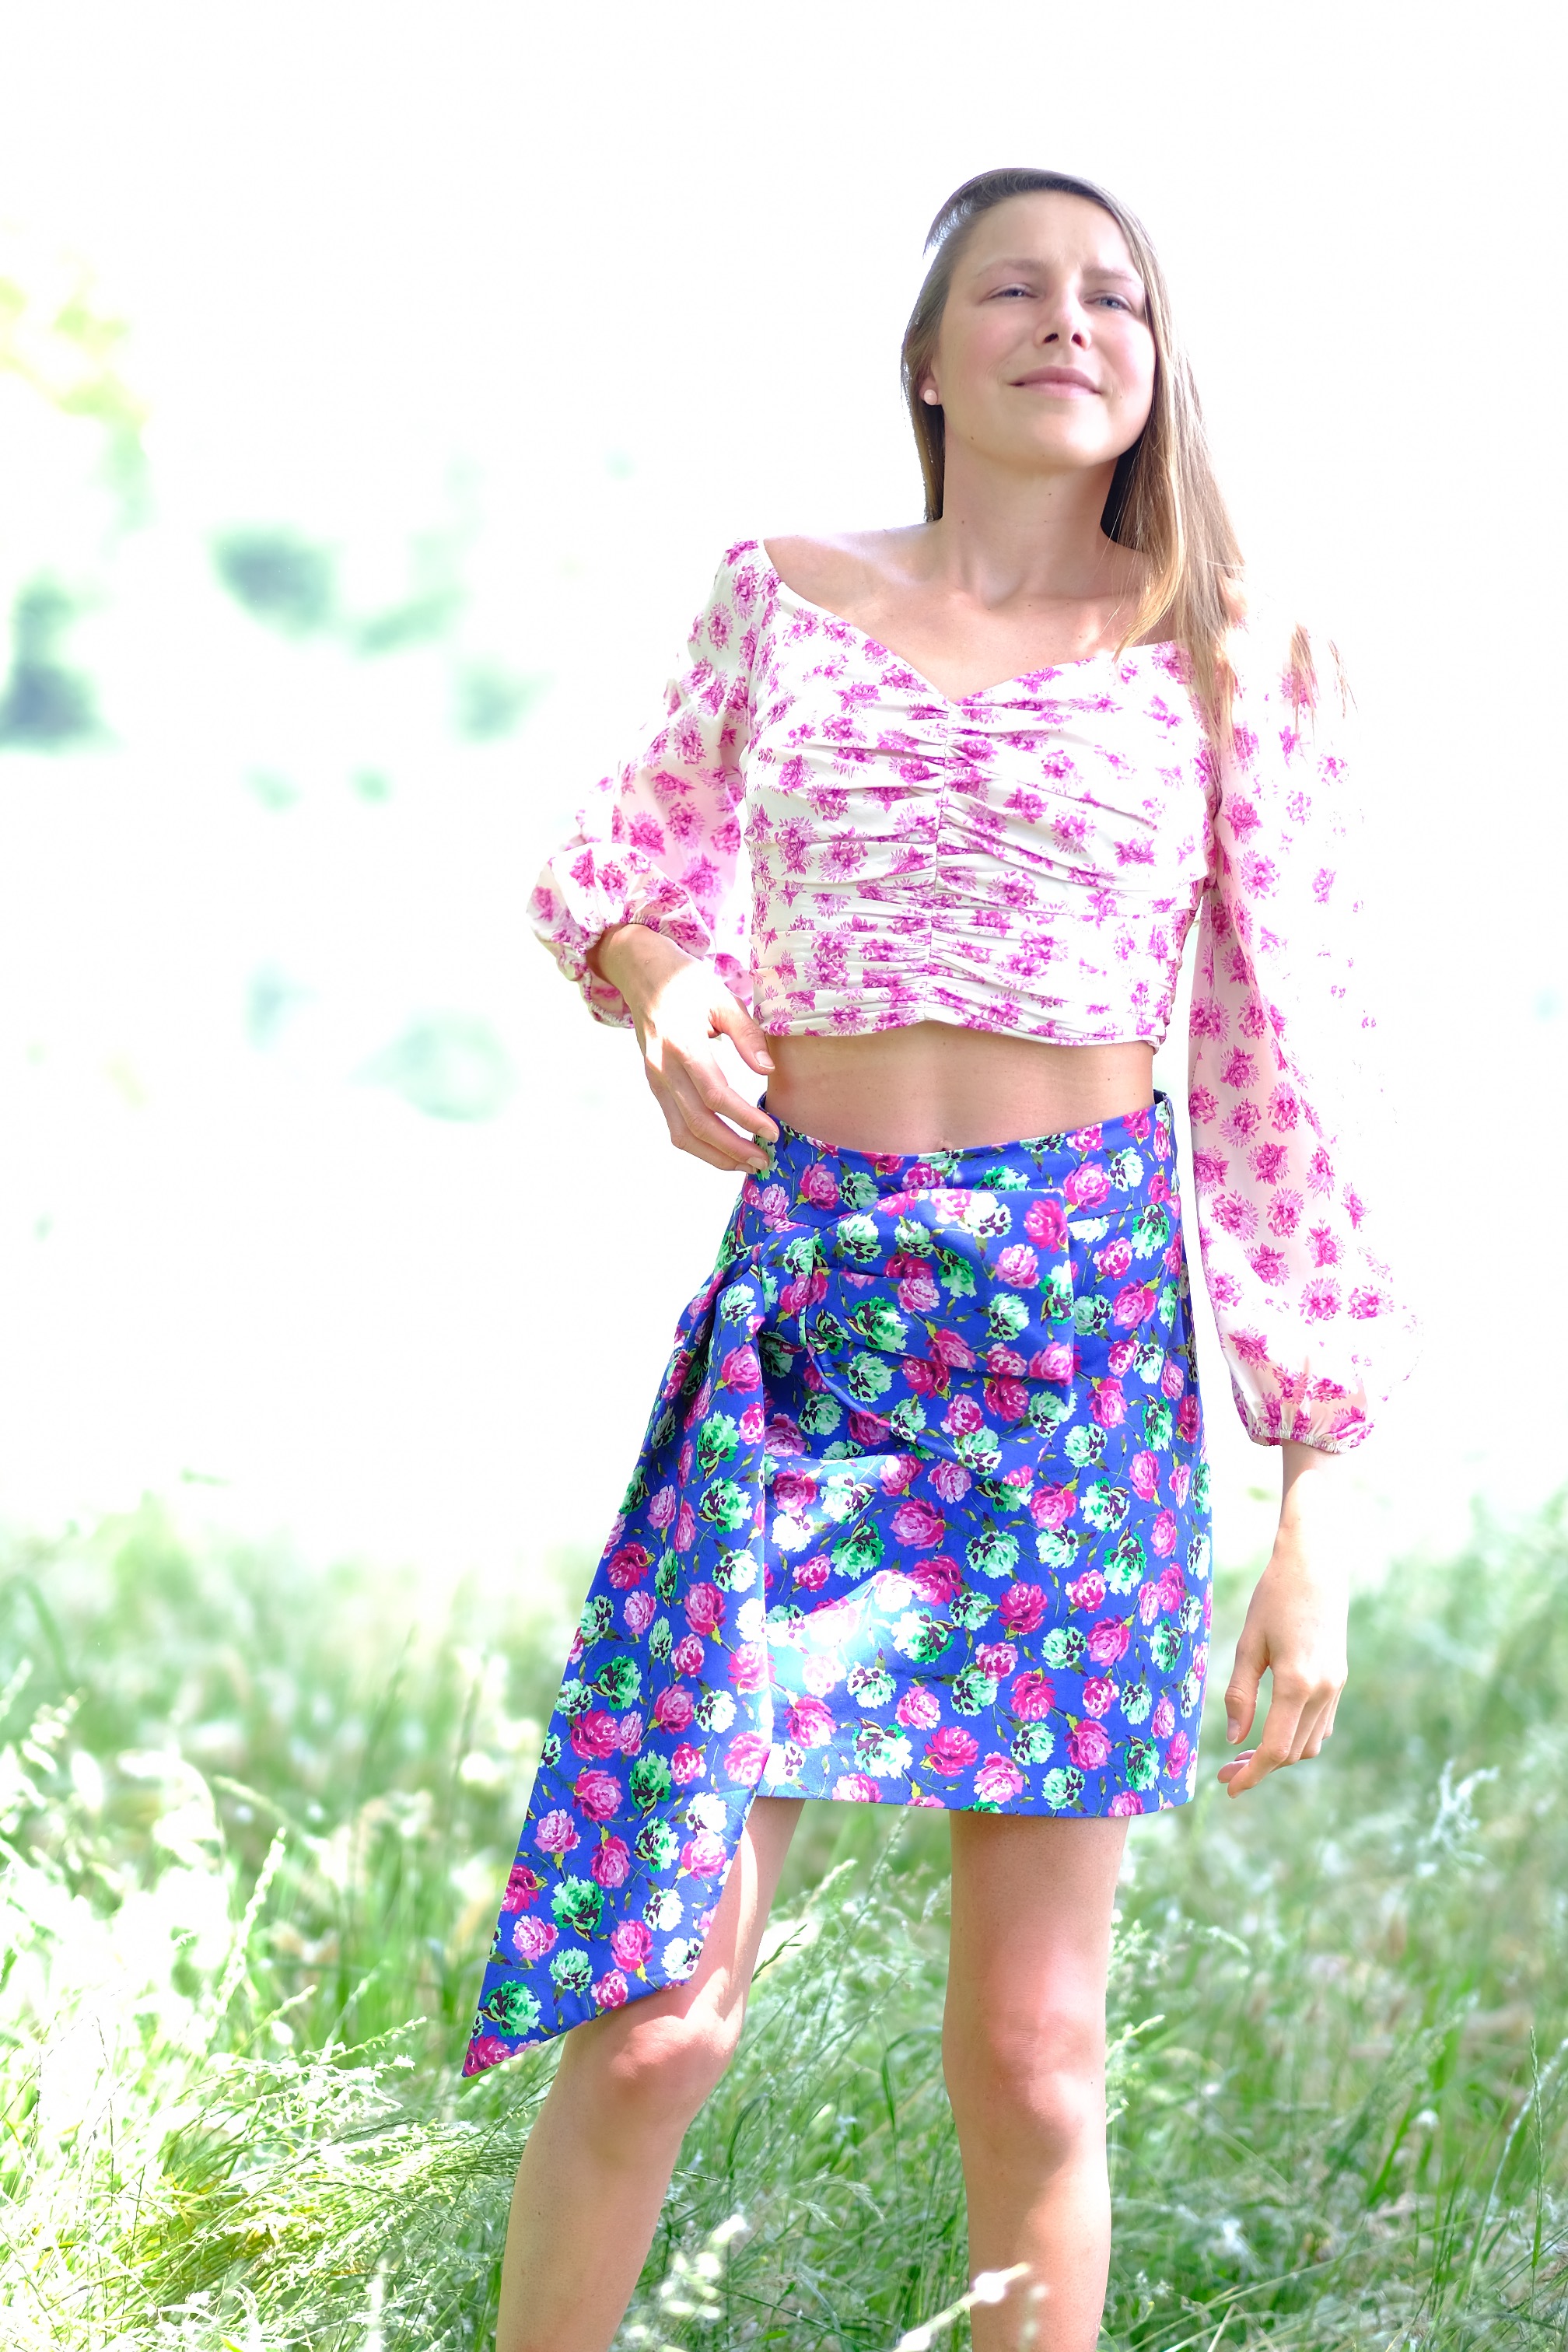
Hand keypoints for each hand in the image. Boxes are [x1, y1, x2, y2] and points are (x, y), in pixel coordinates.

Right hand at [593, 925, 778, 1174]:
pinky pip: (674, 1125)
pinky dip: (700, 1145)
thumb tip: (767, 1070)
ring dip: (715, 1155)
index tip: (772, 1132)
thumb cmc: (686, 981)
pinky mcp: (654, 1085)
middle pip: (698, 1123)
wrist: (641, 973)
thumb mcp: (722, 997)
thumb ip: (746, 1034)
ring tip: (747, 1165)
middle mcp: (663, 1068)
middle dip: (733, 1148)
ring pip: (682, 1133)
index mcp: (682, 1044)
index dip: (745, 1118)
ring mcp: (654, 1079)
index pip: (715, 1094)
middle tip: (765, 1160)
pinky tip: (724, 1151)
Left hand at [1217, 1443, 1347, 1797]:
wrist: (1316, 1567)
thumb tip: (1234, 1738)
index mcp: (1296, 1684)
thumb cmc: (1273, 1598)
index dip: (1250, 1774)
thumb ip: (1239, 1694)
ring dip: (1280, 1756)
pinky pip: (1320, 1725)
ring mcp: (1336, 1687)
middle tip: (1226, 1770)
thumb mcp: (1248, 1644)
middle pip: (1292, 1752)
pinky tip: (1271, 1731)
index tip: (1228, 1788)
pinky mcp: (1339, 1680)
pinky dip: (1297, 1738)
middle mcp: (1322, 1692)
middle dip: (1259, 1768)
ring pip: (1309, 1744)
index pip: (1274, 1749)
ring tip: (1245, 1755)